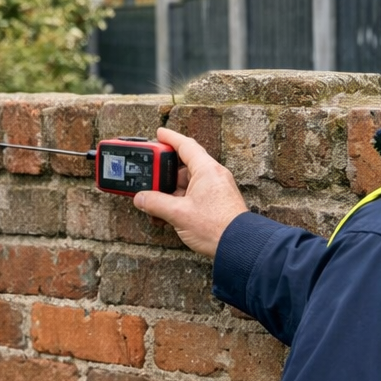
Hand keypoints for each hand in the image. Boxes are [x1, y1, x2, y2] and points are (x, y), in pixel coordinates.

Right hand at [133, 127, 247, 258]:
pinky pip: (194, 196)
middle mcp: (213, 176)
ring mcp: (216, 191)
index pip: (186, 146)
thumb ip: (156, 203)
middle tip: (148, 177)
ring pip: (187, 185)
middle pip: (183, 167)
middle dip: (164, 174)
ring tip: (154, 203)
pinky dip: (179, 202)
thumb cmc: (216, 226)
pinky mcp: (216, 204)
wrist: (238, 246)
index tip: (159, 134)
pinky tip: (166, 215)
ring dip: (170, 193)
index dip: (170, 138)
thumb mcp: (178, 213)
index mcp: (207, 170)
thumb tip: (141, 199)